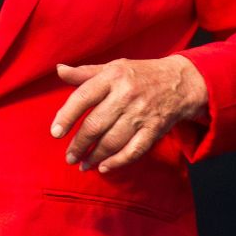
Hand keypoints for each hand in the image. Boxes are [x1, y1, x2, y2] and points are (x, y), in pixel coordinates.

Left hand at [50, 57, 208, 173]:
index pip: (83, 97)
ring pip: (112, 141)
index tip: (55, 133)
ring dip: (94, 157)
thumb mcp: (113, 67)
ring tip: (83, 164)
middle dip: (78, 144)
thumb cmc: (140, 74)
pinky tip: (104, 167)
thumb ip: (85, 73)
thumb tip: (59, 70)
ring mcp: (141, 114)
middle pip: (95, 125)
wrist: (180, 82)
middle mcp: (126, 95)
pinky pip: (133, 150)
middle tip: (69, 156)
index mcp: (112, 77)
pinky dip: (117, 162)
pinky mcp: (154, 129)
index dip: (66, 117)